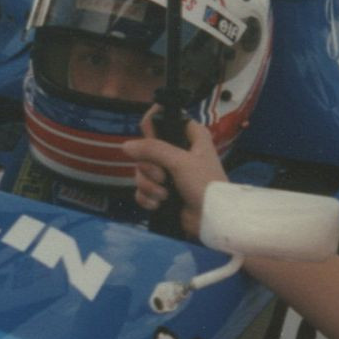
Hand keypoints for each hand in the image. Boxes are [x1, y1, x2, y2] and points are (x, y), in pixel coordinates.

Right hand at [122, 111, 227, 237]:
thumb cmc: (205, 186)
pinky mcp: (163, 191)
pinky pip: (142, 189)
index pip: (163, 119)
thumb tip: (126, 146)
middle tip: (163, 176)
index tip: (151, 140)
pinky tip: (159, 204)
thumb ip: (153, 149)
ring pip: (141, 171)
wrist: (212, 219)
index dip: (153, 129)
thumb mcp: (180, 162)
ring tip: (164, 194)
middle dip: (149, 167)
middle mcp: (179, 151)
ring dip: (149, 185)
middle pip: (146, 149)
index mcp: (190, 136)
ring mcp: (170, 172)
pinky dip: (148, 197)